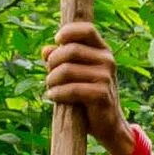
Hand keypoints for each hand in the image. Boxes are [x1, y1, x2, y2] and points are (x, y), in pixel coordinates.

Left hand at [44, 22, 129, 149]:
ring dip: (52, 79)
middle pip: (71, 49)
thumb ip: (61, 59)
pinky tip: (51, 96)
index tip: (57, 42)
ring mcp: (106, 77)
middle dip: (53, 62)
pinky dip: (57, 93)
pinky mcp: (101, 94)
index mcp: (103, 51)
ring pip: (67, 70)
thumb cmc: (88, 96)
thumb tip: (45, 50)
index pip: (86, 29)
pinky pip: (72, 89)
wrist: (108, 124)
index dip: (68, 32)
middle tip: (48, 74)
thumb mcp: (75, 74)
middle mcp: (107, 60)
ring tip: (49, 87)